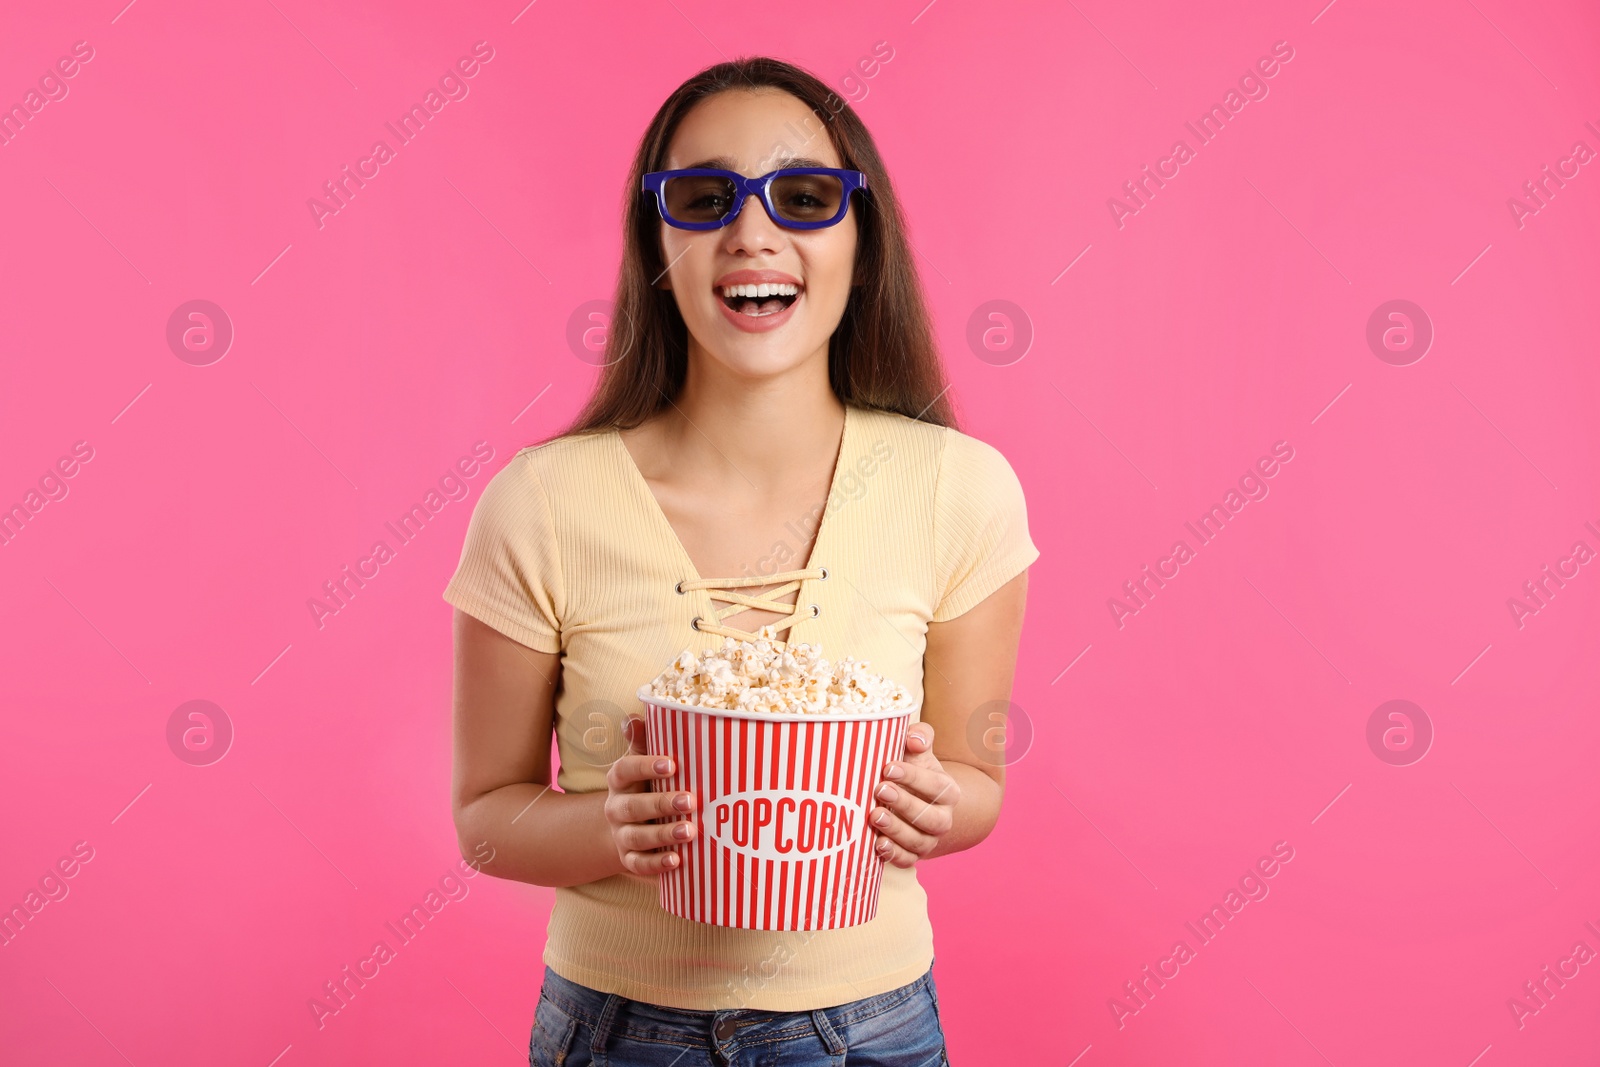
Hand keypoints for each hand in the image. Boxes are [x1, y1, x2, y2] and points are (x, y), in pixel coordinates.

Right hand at [604, 716, 696, 876]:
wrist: (628, 825)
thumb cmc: (645, 785)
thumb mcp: (642, 761)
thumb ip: (641, 741)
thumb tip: (633, 718)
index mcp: (619, 780)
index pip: (625, 770)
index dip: (646, 766)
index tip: (672, 764)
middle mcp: (616, 807)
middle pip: (633, 807)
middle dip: (662, 804)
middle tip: (691, 800)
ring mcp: (621, 835)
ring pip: (637, 836)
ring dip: (663, 835)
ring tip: (690, 831)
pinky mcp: (629, 859)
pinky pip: (639, 864)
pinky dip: (656, 864)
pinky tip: (677, 861)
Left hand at [870, 722, 959, 867]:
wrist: (918, 802)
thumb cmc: (914, 773)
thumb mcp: (919, 754)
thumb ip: (919, 739)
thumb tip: (914, 738)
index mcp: (948, 791)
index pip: (935, 785)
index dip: (912, 776)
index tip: (888, 767)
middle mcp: (943, 819)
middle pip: (930, 818)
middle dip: (904, 804)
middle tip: (879, 789)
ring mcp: (929, 840)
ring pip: (918, 841)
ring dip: (896, 830)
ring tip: (874, 815)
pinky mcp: (914, 855)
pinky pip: (907, 860)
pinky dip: (894, 855)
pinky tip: (877, 844)